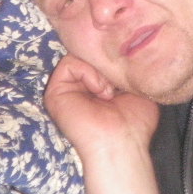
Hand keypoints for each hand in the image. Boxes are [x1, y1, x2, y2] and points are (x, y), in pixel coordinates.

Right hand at [44, 54, 159, 162]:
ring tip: (109, 92)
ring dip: (98, 70)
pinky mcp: (55, 93)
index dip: (112, 58)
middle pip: (88, 55)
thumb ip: (127, 69)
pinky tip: (100, 91)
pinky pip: (69, 63)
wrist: (123, 142)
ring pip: (79, 56)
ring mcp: (66, 89)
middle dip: (106, 62)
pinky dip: (88, 73)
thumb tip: (121, 51)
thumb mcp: (137, 88)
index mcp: (96, 87)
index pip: (99, 58)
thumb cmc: (134, 123)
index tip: (126, 69)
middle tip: (117, 82)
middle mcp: (79, 87)